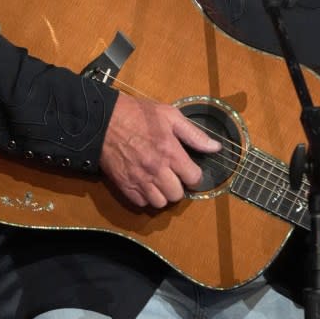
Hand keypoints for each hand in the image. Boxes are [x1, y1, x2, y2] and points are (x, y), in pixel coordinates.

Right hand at [99, 93, 220, 207]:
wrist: (103, 120)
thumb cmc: (138, 114)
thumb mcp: (170, 116)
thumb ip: (194, 134)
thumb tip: (216, 147)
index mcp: (170, 152)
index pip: (194, 179)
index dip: (194, 175)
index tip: (189, 169)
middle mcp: (157, 170)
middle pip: (177, 195)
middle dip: (179, 186)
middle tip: (173, 175)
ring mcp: (139, 180)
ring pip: (160, 203)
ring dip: (163, 194)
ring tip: (160, 182)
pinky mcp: (124, 185)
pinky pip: (141, 203)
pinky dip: (145, 197)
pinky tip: (145, 184)